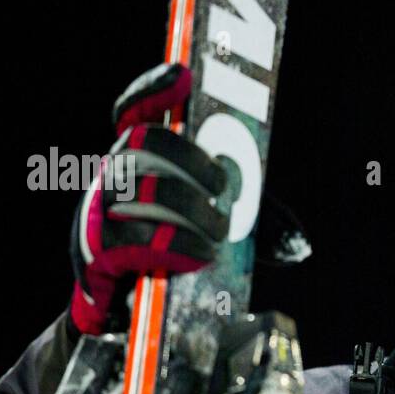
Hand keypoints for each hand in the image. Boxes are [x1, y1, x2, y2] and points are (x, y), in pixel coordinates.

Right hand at [69, 64, 227, 334]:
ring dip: (188, 207)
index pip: (134, 112)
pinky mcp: (94, 254)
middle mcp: (111, 181)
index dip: (153, 89)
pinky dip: (171, 246)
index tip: (184, 76)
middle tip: (223, 184)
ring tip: (218, 233)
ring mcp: (97, 214)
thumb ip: (250, 230)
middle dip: (188, 156)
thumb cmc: (169, 265)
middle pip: (139, 141)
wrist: (128, 317)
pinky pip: (130, 240)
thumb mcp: (210, 237)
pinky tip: (197, 256)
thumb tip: (300, 246)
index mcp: (138, 166)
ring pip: (138, 189)